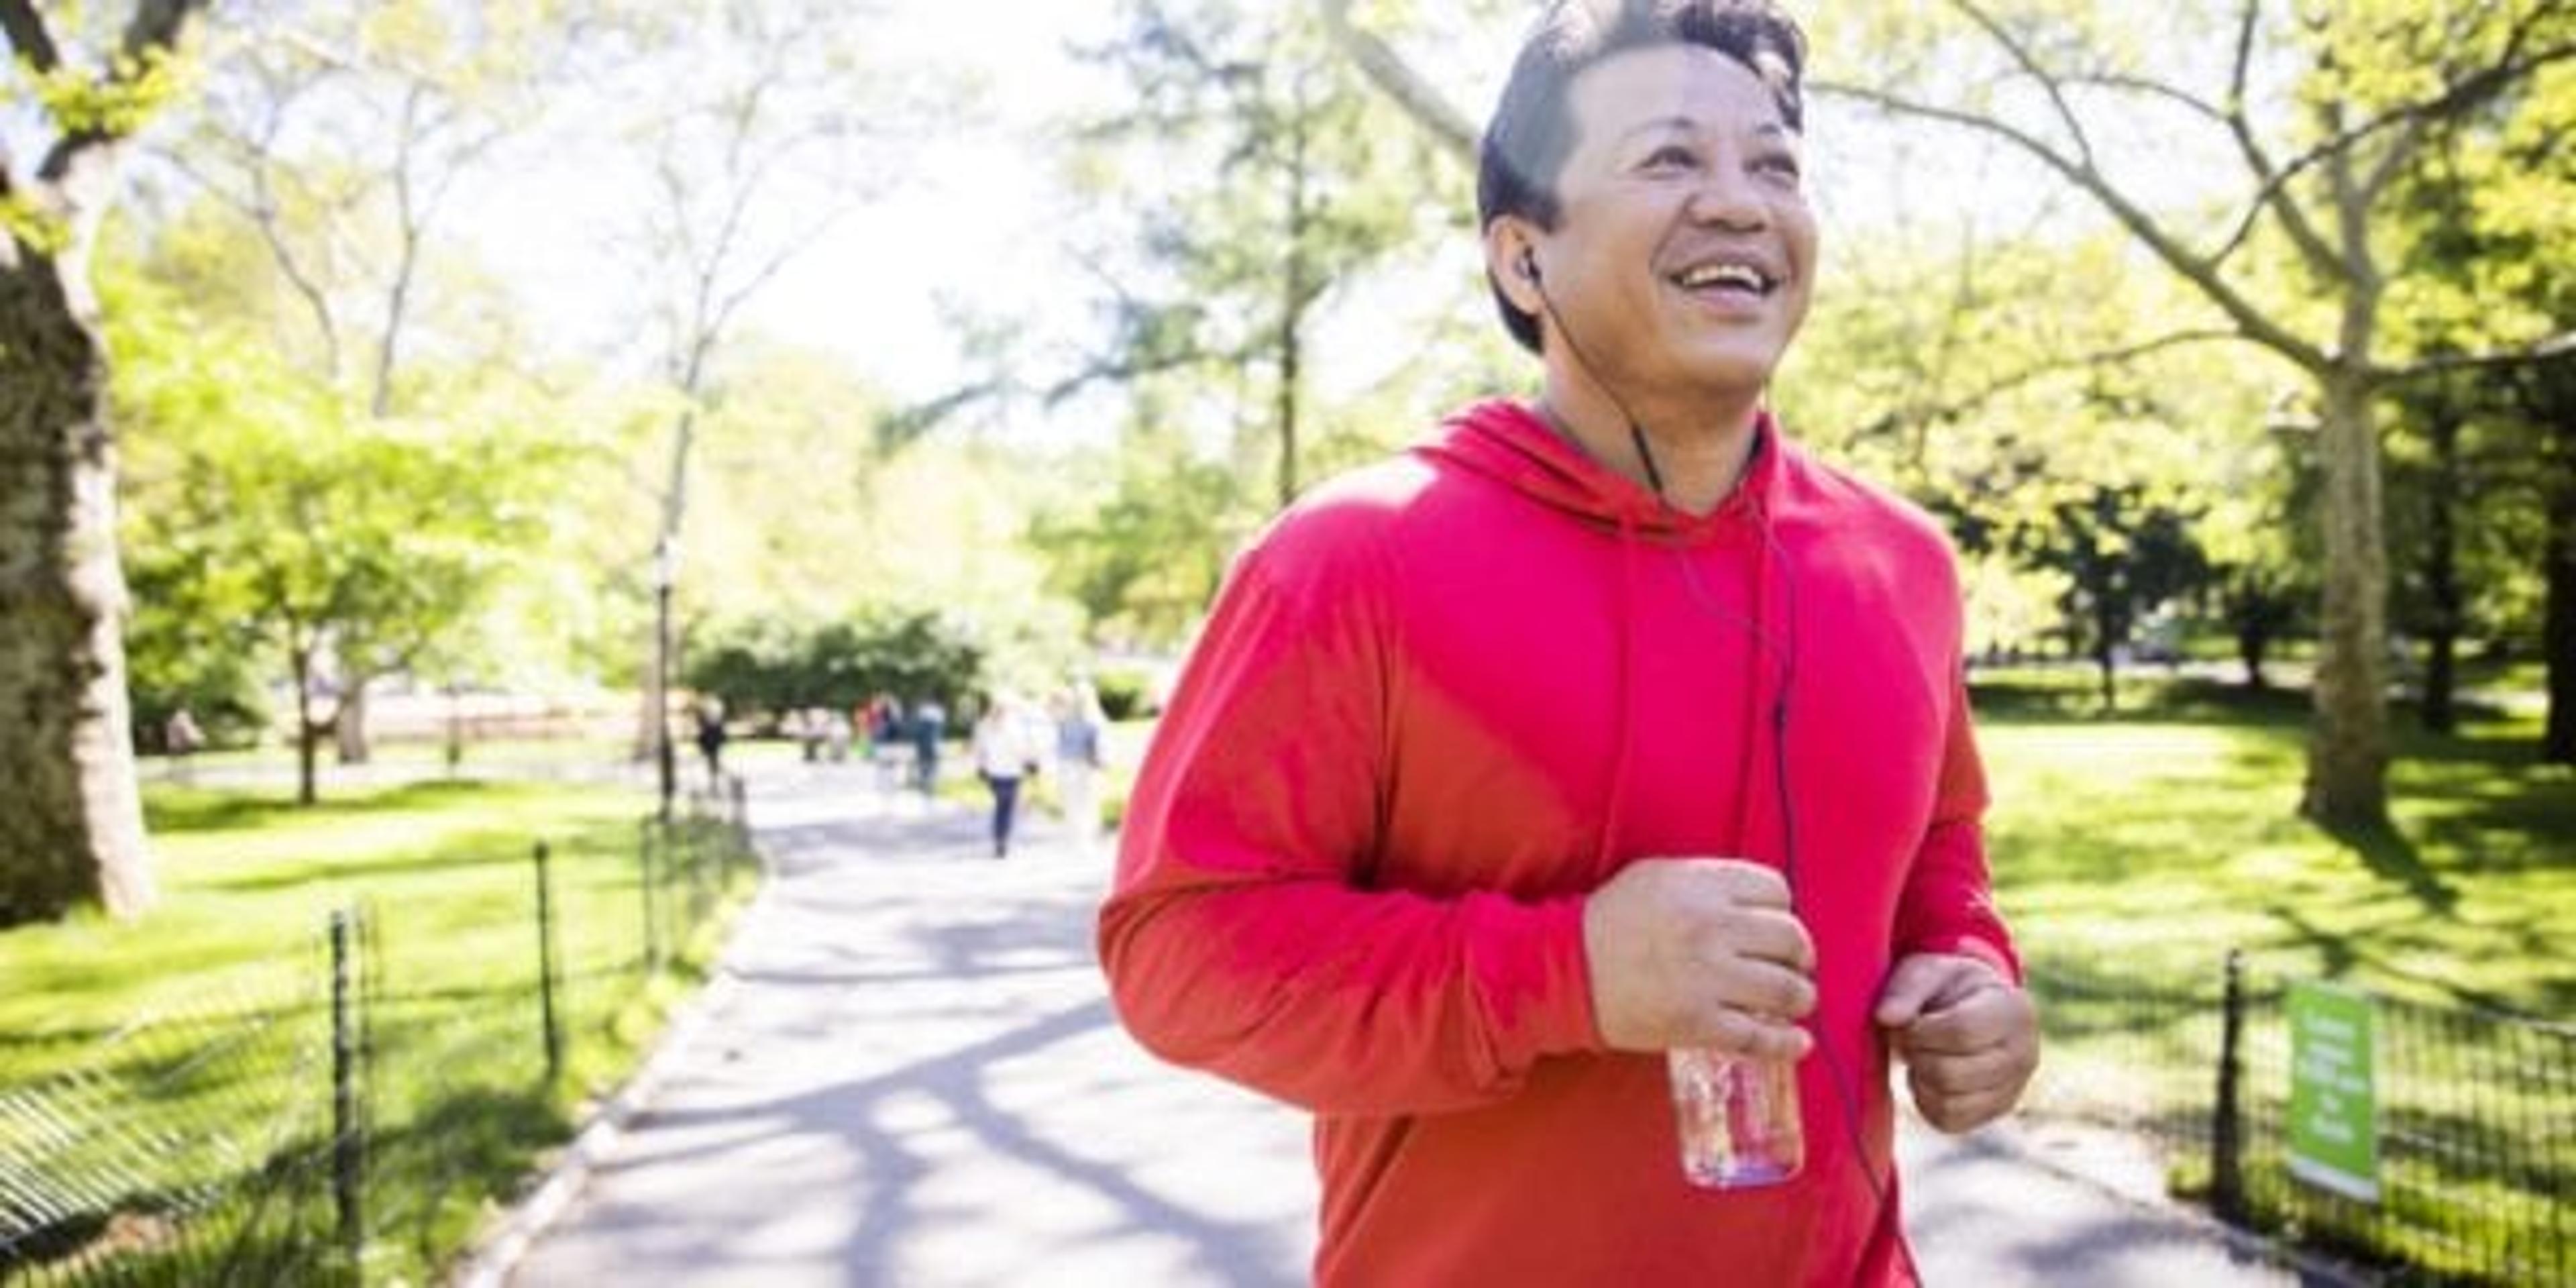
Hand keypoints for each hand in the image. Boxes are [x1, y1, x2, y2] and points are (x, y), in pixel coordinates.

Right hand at [1582, 858, 1815, 1059]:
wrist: (1563, 968)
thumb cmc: (1609, 921)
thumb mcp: (1657, 876)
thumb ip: (1709, 883)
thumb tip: (1759, 904)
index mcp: (1701, 885)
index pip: (1775, 891)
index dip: (1783, 910)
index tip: (1776, 927)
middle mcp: (1711, 928)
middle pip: (1790, 939)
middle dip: (1800, 956)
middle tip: (1796, 967)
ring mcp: (1706, 978)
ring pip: (1785, 990)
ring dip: (1800, 998)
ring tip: (1794, 1002)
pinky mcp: (1697, 1024)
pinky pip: (1759, 1037)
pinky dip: (1786, 1045)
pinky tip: (1797, 1044)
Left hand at [1873, 953, 2038, 1132]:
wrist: (1976, 1007)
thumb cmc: (1949, 987)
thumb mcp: (1928, 972)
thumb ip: (1906, 989)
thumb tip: (1885, 1017)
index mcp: (2013, 1011)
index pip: (1962, 1032)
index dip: (1920, 1032)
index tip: (1906, 1023)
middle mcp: (2024, 1054)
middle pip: (1951, 1073)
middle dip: (1917, 1056)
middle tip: (1909, 1039)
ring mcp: (2014, 1088)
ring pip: (1950, 1103)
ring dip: (1920, 1080)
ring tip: (1922, 1055)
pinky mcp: (1996, 1111)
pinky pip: (1949, 1121)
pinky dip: (1927, 1101)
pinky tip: (1928, 1076)